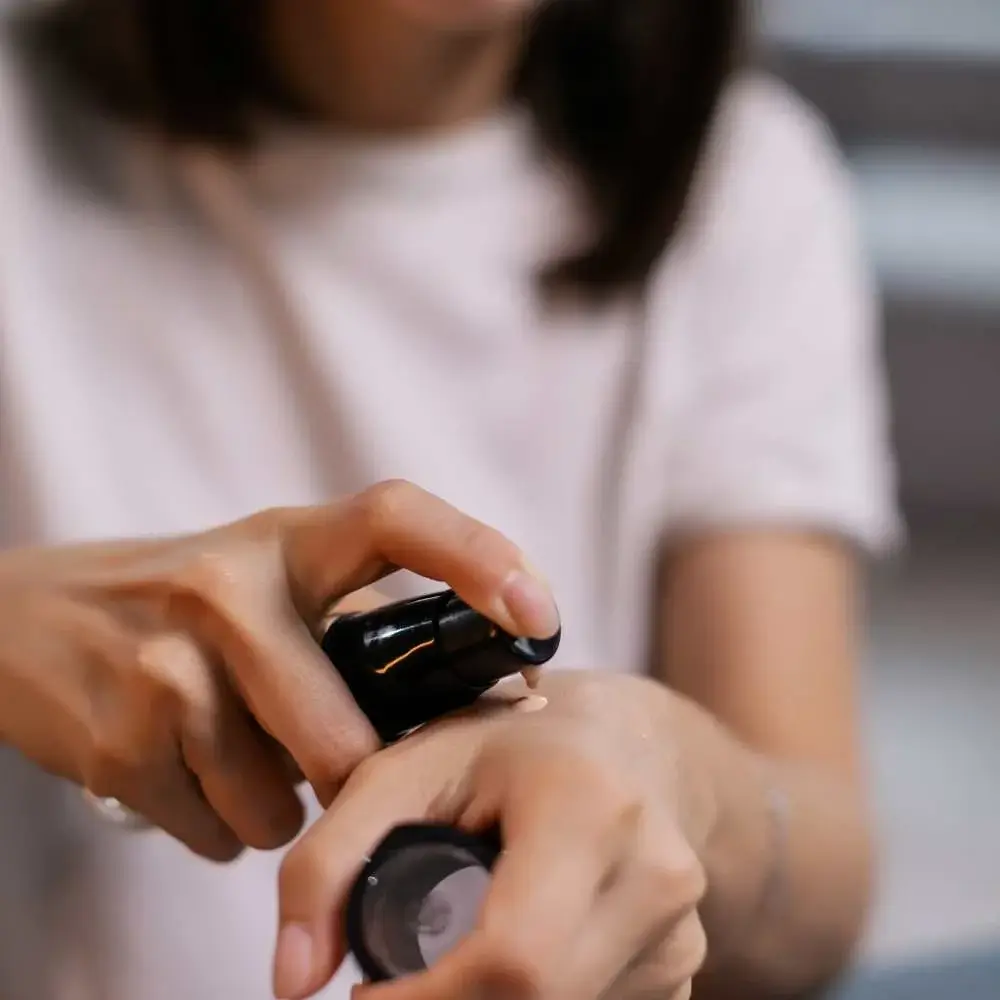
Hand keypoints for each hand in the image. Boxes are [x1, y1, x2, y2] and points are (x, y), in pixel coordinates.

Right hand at [0, 481, 559, 860]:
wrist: (25, 618)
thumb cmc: (187, 603)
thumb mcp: (275, 577)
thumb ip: (368, 621)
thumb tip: (502, 693)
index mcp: (288, 539)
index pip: (397, 517)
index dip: (479, 558)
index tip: (540, 616)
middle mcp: (229, 586)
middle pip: (344, 736)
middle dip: (358, 781)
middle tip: (347, 771)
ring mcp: (168, 663)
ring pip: (279, 804)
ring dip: (279, 805)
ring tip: (240, 750)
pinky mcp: (117, 738)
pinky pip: (218, 833)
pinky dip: (222, 823)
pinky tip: (190, 770)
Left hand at [274, 673, 709, 999]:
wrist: (623, 743)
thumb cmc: (508, 746)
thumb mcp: (406, 768)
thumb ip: (329, 859)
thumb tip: (293, 982)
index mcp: (591, 807)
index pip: (513, 957)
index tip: (363, 995)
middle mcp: (656, 874)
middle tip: (403, 979)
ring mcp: (682, 932)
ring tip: (462, 944)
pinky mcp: (685, 971)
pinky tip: (512, 953)